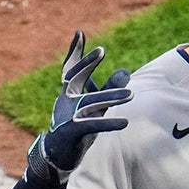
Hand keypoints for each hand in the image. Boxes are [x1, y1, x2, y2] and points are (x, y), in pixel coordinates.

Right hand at [26, 30, 132, 186]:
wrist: (57, 156)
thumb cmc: (76, 128)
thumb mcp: (95, 106)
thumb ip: (109, 88)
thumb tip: (126, 71)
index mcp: (68, 93)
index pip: (72, 68)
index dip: (75, 52)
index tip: (79, 33)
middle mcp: (65, 101)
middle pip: (76, 79)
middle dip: (87, 64)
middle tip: (101, 50)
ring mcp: (67, 117)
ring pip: (91, 103)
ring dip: (111, 97)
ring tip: (131, 94)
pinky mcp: (71, 133)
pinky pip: (92, 125)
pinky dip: (109, 124)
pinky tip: (125, 122)